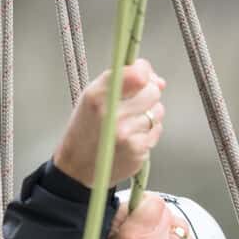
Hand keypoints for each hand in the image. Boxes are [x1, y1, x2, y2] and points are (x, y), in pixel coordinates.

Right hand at [53, 58, 165, 186]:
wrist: (77, 166)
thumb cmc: (86, 129)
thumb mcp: (93, 96)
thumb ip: (125, 81)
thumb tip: (160, 82)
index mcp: (98, 96)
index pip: (138, 74)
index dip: (144, 72)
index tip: (141, 76)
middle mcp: (111, 115)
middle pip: (153, 92)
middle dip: (147, 94)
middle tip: (133, 104)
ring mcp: (126, 134)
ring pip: (157, 111)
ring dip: (148, 114)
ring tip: (129, 122)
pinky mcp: (137, 150)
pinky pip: (156, 131)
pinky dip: (148, 132)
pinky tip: (132, 136)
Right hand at [96, 193, 192, 238]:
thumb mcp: (108, 238)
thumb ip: (124, 213)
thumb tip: (140, 196)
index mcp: (134, 238)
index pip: (155, 202)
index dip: (146, 203)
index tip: (140, 209)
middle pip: (167, 212)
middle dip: (156, 216)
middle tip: (144, 228)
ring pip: (179, 225)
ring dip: (169, 228)